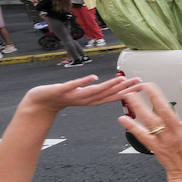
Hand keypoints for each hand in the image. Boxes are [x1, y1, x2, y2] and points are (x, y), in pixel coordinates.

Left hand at [22, 74, 141, 116]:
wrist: (38, 103)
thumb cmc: (59, 97)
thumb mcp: (80, 94)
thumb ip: (93, 90)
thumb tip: (106, 86)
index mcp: (90, 100)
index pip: (113, 96)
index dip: (128, 91)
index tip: (142, 86)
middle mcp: (85, 99)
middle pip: (108, 94)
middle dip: (125, 88)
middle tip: (139, 82)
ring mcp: (73, 95)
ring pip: (94, 91)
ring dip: (109, 86)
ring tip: (121, 79)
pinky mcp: (61, 91)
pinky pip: (74, 86)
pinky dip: (84, 82)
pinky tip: (94, 77)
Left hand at [119, 80, 181, 181]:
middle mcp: (180, 134)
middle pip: (166, 112)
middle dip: (155, 97)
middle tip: (147, 85)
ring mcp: (166, 140)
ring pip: (150, 121)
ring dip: (139, 107)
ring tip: (130, 95)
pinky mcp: (156, 147)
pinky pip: (142, 136)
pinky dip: (131, 127)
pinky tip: (123, 118)